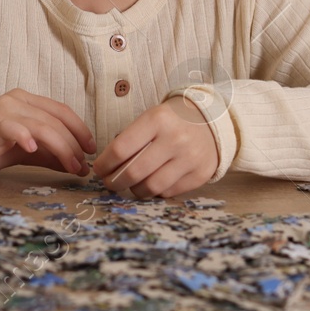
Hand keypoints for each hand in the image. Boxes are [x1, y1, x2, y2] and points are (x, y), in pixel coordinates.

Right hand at [0, 89, 96, 174]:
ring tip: (70, 165)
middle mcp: (19, 100)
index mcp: (29, 100)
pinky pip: (13, 128)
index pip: (61, 110)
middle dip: (73, 144)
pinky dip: (26, 137)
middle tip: (81, 165)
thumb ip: (52, 155)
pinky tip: (33, 149)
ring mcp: (5, 110)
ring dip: (60, 147)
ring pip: (41, 125)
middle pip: (55, 120)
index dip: (80, 129)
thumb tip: (79, 167)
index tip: (91, 148)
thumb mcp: (30, 150)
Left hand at [93, 96, 219, 198]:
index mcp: (157, 120)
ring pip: (151, 187)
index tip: (98, 169)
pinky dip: (155, 191)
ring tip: (130, 185)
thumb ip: (130, 139)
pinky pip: (168, 192)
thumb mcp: (150, 118)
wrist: (211, 121)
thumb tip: (106, 167)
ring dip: (134, 190)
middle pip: (134, 172)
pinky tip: (151, 183)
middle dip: (115, 182)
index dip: (105, 164)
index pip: (121, 149)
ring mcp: (189, 159)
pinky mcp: (199, 175)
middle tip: (109, 183)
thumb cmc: (172, 121)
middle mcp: (175, 139)